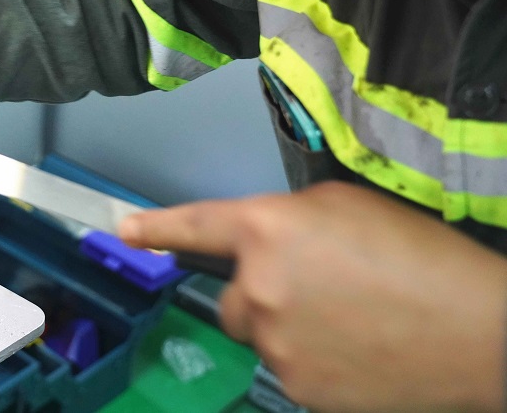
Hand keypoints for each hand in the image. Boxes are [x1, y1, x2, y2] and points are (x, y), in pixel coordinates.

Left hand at [119, 182, 506, 412]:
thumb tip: (266, 239)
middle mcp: (257, 287)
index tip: (125, 230)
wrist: (478, 330)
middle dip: (259, 295)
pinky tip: (356, 352)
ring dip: (288, 330)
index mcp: (267, 229)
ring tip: (350, 323)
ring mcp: (275, 345)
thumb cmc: (418, 254)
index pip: (196, 226)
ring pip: (262, 338)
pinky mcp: (299, 390)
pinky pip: (290, 371)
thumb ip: (287, 218)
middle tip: (316, 293)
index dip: (156, 228)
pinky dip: (313, 363)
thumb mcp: (345, 207)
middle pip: (231, 299)